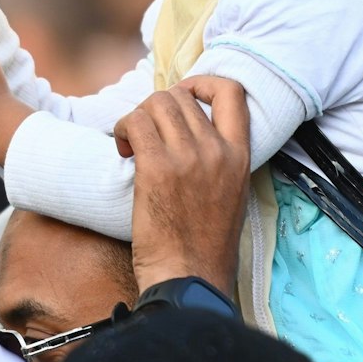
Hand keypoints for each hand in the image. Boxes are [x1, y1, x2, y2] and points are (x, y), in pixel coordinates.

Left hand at [114, 76, 251, 298]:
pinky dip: (122, 130)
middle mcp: (216, 150)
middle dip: (156, 108)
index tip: (184, 98)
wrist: (189, 278)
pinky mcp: (156, 168)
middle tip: (147, 134)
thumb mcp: (231, 195)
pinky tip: (123, 152)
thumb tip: (190, 130)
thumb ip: (219, 159)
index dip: (201, 83)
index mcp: (240, 155)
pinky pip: (133, 123)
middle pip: (179, 96)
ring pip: (155, 104)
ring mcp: (187, 157)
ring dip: (137, 118)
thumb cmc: (204, 245)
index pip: (231, 91)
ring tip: (133, 145)